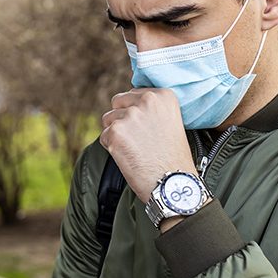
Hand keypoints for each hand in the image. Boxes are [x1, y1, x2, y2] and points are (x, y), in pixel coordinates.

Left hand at [100, 88, 195, 202]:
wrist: (172, 183)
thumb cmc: (173, 158)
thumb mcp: (171, 122)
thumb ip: (151, 109)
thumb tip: (129, 106)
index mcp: (163, 96)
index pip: (134, 94)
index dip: (135, 112)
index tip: (145, 128)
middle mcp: (146, 101)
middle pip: (118, 102)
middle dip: (122, 118)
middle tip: (137, 139)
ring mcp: (130, 115)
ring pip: (108, 119)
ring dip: (116, 133)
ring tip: (135, 149)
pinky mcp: (115, 132)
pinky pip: (104, 136)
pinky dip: (111, 148)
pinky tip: (128, 156)